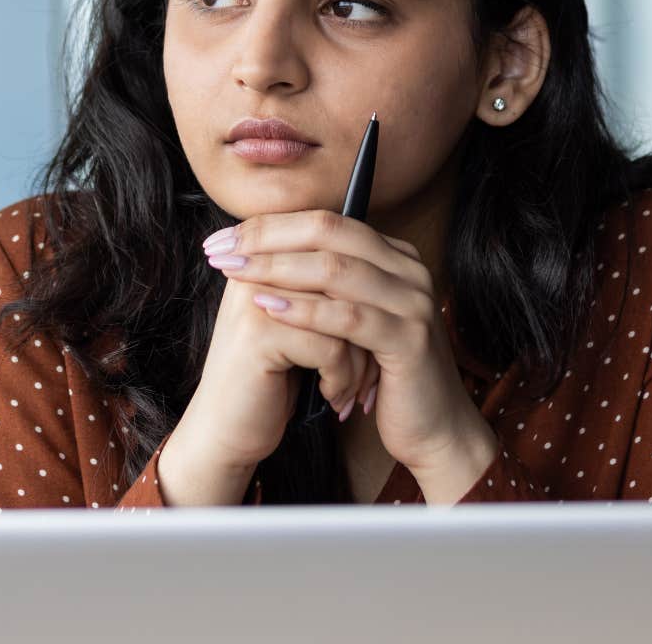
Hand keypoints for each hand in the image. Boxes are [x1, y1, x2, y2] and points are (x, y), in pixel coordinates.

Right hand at [167, 241, 380, 479]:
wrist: (226, 432)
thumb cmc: (269, 379)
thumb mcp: (297, 325)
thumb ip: (322, 288)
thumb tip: (384, 260)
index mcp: (261, 256)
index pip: (335, 254)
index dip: (363, 299)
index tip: (372, 340)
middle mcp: (253, 268)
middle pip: (344, 283)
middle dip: (367, 330)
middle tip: (372, 368)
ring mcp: (254, 299)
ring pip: (345, 315)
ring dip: (359, 360)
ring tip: (352, 387)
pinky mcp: (259, 335)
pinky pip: (332, 348)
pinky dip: (342, 378)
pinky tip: (332, 396)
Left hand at [204, 209, 489, 480]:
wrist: (432, 429)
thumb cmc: (381, 374)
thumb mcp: (349, 319)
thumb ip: (320, 284)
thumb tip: (255, 250)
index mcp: (393, 256)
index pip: (325, 221)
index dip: (269, 226)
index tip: (221, 238)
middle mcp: (409, 270)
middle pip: (329, 232)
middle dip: (267, 238)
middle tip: (220, 249)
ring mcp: (414, 302)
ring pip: (336, 269)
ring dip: (277, 268)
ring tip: (234, 273)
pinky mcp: (410, 340)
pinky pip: (350, 317)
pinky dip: (305, 310)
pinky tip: (267, 308)